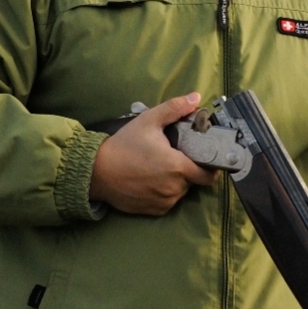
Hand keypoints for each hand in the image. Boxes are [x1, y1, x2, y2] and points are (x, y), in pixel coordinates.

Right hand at [90, 92, 217, 214]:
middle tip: (172, 157)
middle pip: (193, 180)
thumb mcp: (149, 121)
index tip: (204, 158)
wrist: (97, 171)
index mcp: (178, 167)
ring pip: (180, 191)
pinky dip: (163, 193)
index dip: (210, 167)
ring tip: (158, 168)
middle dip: (187, 170)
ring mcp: (165, 201)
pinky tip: (150, 181)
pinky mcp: (154, 211)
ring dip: (175, 182)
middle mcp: (175, 188)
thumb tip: (196, 97)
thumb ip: (174, 109)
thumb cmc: (124, 145)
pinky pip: (167, 202)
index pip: (208, 174)